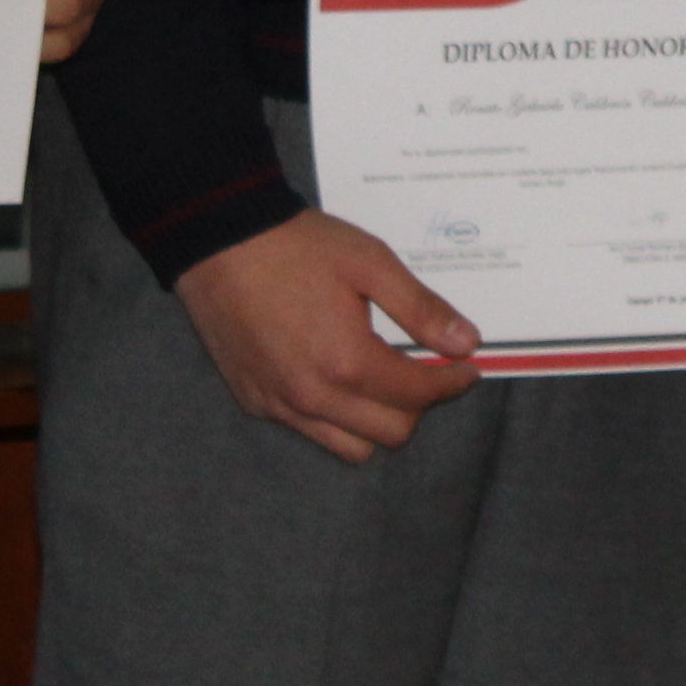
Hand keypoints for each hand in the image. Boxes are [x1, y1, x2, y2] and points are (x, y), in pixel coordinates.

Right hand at [173, 208, 480, 460]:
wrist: (219, 238)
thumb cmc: (297, 246)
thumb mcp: (370, 263)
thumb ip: (421, 309)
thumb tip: (466, 343)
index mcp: (348, 363)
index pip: (418, 396)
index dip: (452, 383)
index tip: (466, 367)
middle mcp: (313, 397)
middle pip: (391, 433)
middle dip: (419, 404)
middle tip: (424, 371)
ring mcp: (280, 405)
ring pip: (351, 446)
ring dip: (377, 421)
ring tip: (381, 382)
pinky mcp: (254, 402)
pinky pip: (309, 431)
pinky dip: (335, 418)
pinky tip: (336, 378)